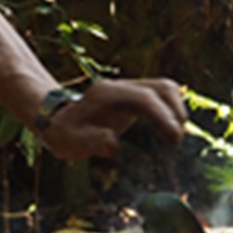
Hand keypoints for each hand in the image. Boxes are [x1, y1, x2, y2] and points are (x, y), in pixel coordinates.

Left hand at [37, 78, 186, 161]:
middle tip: (175, 140)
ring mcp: (129, 89)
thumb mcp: (72, 141)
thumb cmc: (64, 134)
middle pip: (162, 87)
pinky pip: (161, 97)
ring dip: (176, 110)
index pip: (145, 98)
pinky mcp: (134, 97)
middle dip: (176, 111)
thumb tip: (113, 145)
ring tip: (172, 137)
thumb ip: (92, 142)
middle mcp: (121, 87)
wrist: (56, 121)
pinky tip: (165, 133)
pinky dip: (170, 111)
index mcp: (108, 94)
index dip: (163, 115)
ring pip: (165, 89)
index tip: (172, 137)